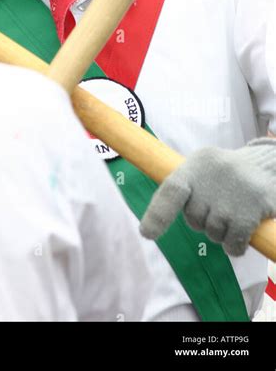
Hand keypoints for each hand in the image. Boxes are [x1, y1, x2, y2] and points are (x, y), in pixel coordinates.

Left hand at [139, 139, 275, 255]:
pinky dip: (235, 245)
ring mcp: (231, 197)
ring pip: (213, 235)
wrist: (268, 165)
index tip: (146, 234)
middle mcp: (210, 181)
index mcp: (194, 166)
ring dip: (222, 232)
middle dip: (204, 220)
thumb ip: (182, 187)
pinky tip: (243, 230)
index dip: (157, 214)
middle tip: (220, 204)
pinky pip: (232, 245)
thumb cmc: (227, 172)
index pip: (171, 191)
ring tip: (234, 211)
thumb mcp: (201, 167)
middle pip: (193, 220)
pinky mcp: (250, 213)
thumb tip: (153, 223)